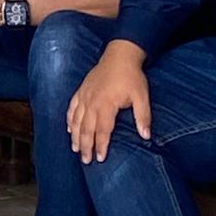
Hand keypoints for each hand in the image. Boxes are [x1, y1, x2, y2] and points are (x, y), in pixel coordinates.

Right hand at [66, 42, 152, 164]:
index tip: (100, 159)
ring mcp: (84, 96)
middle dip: (85, 146)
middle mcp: (92, 102)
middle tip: (85, 160)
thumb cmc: (132, 76)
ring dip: (75, 137)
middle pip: (86, 129)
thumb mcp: (141, 96)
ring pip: (76, 121)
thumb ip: (143, 116)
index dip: (100, 146)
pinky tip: (69, 129)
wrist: (120, 55)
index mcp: (106, 105)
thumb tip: (146, 135)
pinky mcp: (81, 90)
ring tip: (76, 149)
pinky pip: (72, 108)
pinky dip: (69, 120)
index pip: (102, 131)